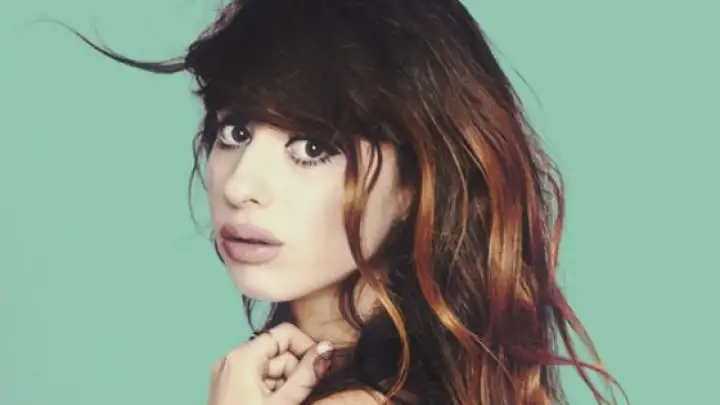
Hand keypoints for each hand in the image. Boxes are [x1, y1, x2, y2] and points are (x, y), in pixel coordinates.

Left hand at [208, 323, 333, 404]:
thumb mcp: (283, 403)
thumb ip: (307, 374)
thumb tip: (327, 349)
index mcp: (241, 358)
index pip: (283, 334)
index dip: (306, 346)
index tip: (320, 365)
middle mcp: (231, 360)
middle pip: (278, 352)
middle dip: (294, 372)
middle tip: (298, 396)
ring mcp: (228, 374)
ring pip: (270, 368)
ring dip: (285, 384)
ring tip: (283, 404)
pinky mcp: (228, 387)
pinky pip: (259, 378)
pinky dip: (272, 390)